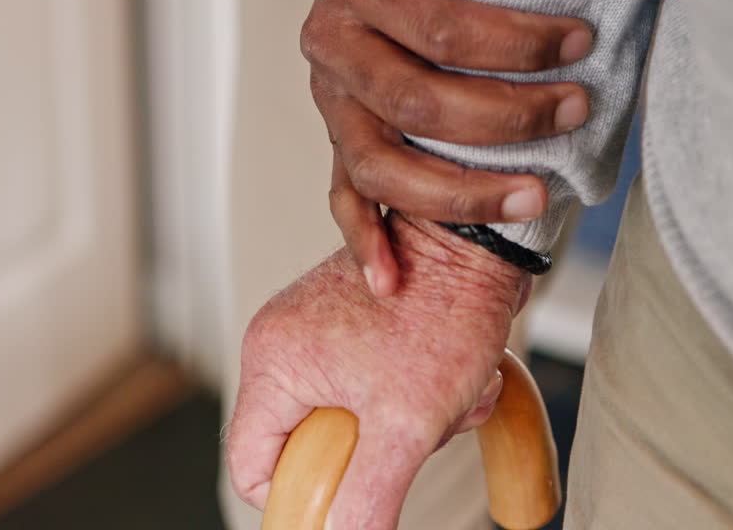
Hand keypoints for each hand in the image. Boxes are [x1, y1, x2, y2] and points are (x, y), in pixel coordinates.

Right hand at [226, 212, 530, 528]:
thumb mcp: (407, 422)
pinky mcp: (360, 326)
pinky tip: (463, 378)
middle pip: (314, 444)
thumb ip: (368, 495)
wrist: (481, 236)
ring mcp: (323, 332)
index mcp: (272, 362)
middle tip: (420, 430)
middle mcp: (285, 343)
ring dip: (416, 422)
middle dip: (380, 452)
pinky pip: (382, 389)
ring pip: (360, 419)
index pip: (252, 464)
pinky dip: (426, 396)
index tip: (351, 497)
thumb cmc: (441, 307)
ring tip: (454, 397)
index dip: (298, 494)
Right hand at [305, 0, 592, 297]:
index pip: (434, 25)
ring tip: (535, 201)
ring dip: (456, 194)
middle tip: (577, 112)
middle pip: (413, 103)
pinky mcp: (339, 132)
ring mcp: (334, 99)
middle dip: (502, 119)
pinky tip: (392, 280)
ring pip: (381, 164)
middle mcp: (333, 45)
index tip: (582, 43)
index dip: (510, 42)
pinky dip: (363, 239)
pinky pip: (342, 193)